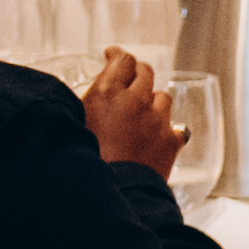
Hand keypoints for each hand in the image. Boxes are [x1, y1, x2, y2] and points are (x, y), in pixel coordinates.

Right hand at [80, 50, 178, 175]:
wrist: (111, 193)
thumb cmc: (84, 160)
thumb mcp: (73, 123)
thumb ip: (85, 106)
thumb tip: (86, 101)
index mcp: (107, 93)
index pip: (122, 60)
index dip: (118, 56)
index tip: (113, 55)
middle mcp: (136, 101)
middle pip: (146, 73)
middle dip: (137, 72)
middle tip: (130, 77)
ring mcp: (158, 120)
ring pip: (163, 97)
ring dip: (153, 100)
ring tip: (143, 109)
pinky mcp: (171, 141)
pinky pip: (175, 126)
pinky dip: (166, 128)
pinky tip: (158, 135)